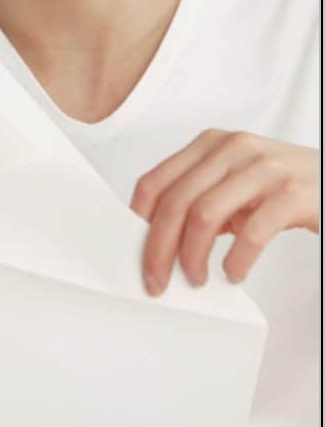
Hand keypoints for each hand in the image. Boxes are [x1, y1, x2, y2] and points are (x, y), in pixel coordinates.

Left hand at [130, 129, 318, 295]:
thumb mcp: (234, 183)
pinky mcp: (291, 194)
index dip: (139, 221)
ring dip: (193, 256)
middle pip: (175, 202)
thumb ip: (200, 198)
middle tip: (158, 281)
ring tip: (198, 278)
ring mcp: (263, 168)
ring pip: (204, 215)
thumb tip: (157, 239)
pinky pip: (251, 232)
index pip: (156, 181)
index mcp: (210, 144)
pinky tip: (234, 273)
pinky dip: (236, 261)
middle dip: (159, 249)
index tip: (135, 254)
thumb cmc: (281, 186)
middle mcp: (233, 148)